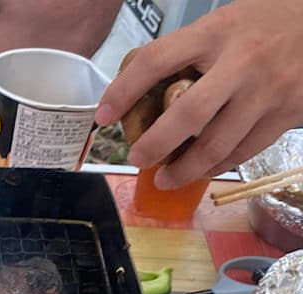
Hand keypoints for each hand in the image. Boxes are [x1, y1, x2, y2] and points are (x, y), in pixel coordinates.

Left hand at [95, 0, 302, 187]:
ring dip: (183, 170)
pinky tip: (201, 170)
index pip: (157, 60)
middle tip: (138, 158)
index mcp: (217, 32)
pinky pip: (242, 153)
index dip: (123, 91)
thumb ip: (188, 53)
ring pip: (216, 146)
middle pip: (187, 115)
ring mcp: (266, 92)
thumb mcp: (224, 22)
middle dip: (154, 145)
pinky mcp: (286, 115)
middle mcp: (242, 62)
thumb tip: (138, 91)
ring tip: (165, 178)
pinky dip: (215, 167)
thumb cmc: (265, 24)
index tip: (102, 116)